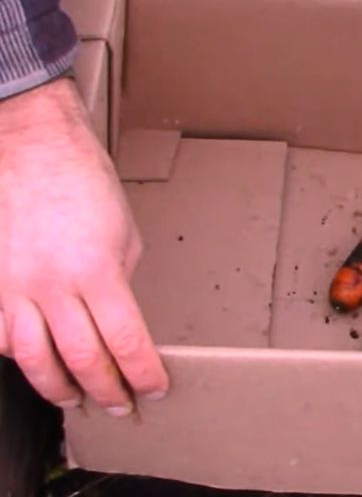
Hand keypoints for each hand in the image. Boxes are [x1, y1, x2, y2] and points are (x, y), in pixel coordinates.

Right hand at [0, 78, 167, 414]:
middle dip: (106, 391)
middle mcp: (51, 286)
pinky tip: (32, 361)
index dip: (142, 375)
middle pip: (81, 361)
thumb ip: (118, 283)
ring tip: (76, 398)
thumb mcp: (123, 235)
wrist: (31, 146)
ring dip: (58, 388)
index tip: (154, 390)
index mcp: (96, 271)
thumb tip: (117, 322)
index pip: (125, 343)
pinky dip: (16, 356)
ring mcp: (12, 287)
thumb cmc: (83, 182)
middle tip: (120, 407)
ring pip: (32, 360)